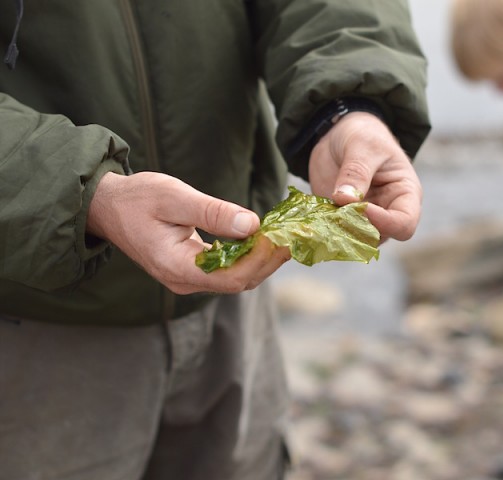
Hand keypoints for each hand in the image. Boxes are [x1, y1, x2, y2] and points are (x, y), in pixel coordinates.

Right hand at [87, 172, 289, 294]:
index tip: (283, 236)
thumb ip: (211, 213)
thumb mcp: (173, 197)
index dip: (261, 259)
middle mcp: (184, 281)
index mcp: (176, 267)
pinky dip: (249, 255)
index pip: (231, 277)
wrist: (108, 207)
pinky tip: (263, 237)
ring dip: (263, 258)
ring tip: (286, 235)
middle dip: (269, 259)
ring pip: (237, 277)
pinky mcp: (192, 270)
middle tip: (295, 235)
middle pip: (239, 281)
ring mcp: (188, 279)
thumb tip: (251, 224)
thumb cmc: (137, 198)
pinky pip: (228, 269)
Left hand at [308, 112, 422, 241]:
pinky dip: (323, 228)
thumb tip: (345, 199)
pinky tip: (315, 214)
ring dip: (337, 230)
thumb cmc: (364, 135)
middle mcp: (386, 213)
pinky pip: (333, 233)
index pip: (403, 224)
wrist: (340, 135)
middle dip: (356, 228)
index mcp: (404, 195)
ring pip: (353, 240)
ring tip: (325, 210)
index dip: (384, 222)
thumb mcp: (362, 146)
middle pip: (377, 237)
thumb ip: (356, 172)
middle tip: (337, 209)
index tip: (361, 207)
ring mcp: (362, 219)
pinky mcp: (339, 220)